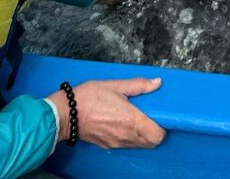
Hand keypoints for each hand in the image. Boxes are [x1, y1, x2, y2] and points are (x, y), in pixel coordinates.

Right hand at [47, 78, 165, 148]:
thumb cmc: (89, 97)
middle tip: (149, 116)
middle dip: (154, 131)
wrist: (66, 113)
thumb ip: (138, 85)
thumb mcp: (115, 85)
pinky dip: (130, 138)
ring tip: (135, 118)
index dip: (162, 127)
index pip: (158, 135)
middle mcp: (126, 135)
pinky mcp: (108, 146)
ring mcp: (117, 143)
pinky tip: (122, 124)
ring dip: (142, 135)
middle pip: (151, 142)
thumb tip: (157, 82)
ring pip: (139, 145)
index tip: (159, 116)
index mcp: (131, 120)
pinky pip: (126, 145)